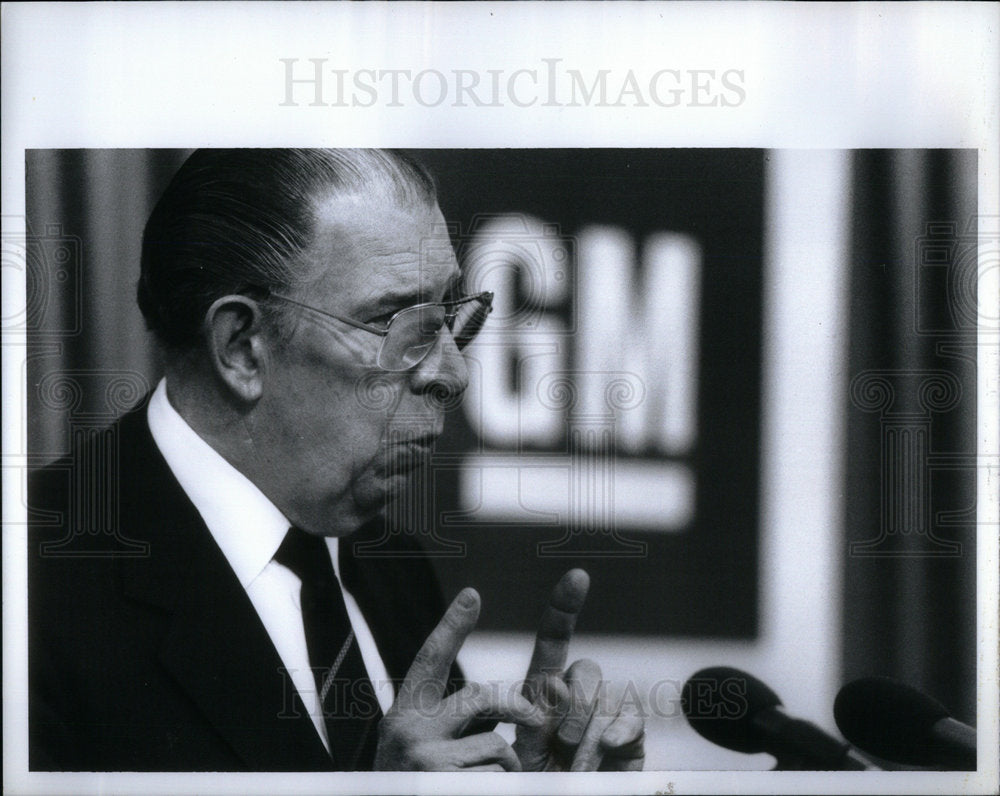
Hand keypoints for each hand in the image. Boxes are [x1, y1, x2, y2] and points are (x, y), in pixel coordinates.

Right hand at [374, 587, 543, 770]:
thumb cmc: (415, 786)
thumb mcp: (419, 751)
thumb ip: (448, 726)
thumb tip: (498, 707)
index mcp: (403, 717)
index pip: (429, 661)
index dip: (451, 627)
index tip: (471, 595)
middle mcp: (408, 732)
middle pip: (480, 696)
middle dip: (514, 705)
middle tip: (531, 715)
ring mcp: (426, 760)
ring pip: (498, 746)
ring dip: (505, 769)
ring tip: (481, 782)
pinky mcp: (444, 783)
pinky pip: (499, 777)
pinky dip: (501, 787)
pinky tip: (477, 791)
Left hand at [513, 569, 644, 770]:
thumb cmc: (531, 782)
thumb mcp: (519, 751)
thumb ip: (531, 718)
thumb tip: (556, 682)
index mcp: (542, 693)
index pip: (554, 640)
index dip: (565, 607)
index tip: (578, 576)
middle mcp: (576, 696)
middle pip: (585, 669)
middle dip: (572, 707)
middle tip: (558, 747)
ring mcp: (606, 714)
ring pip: (605, 696)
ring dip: (588, 733)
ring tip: (574, 767)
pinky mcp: (631, 735)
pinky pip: (631, 716)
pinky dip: (620, 731)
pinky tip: (608, 748)